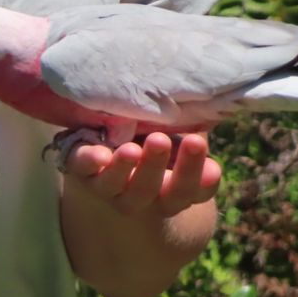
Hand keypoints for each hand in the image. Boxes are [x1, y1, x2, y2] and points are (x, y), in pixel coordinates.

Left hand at [61, 132, 220, 217]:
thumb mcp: (175, 131)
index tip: (201, 149)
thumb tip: (216, 102)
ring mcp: (111, 187)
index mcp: (174, 188)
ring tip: (132, 150)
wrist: (107, 145)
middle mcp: (144, 194)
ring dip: (125, 169)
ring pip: (119, 187)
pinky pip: (82, 170)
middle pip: (158, 193)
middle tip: (163, 141)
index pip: (194, 189)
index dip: (202, 177)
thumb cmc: (154, 134)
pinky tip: (98, 155)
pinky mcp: (82, 171)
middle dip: (160, 168)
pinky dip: (90, 162)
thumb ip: (192, 124)